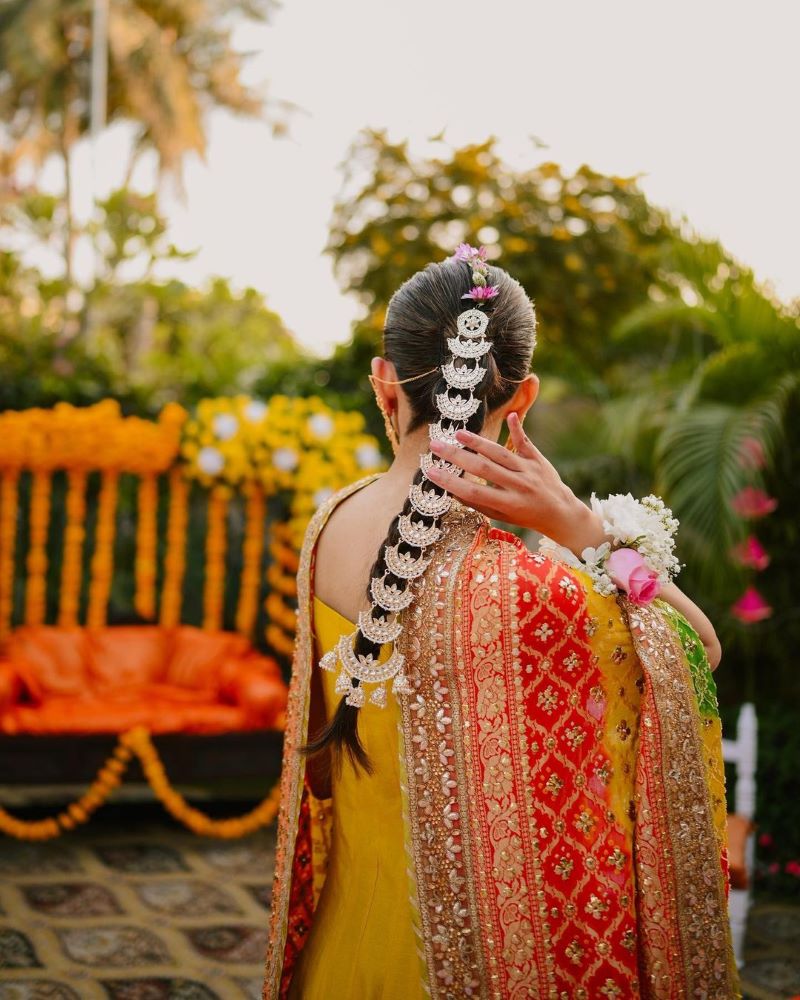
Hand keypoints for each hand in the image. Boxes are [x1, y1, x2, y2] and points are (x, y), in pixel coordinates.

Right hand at [426, 412, 606, 556]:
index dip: (451, 483)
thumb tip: (452, 489)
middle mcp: (519, 486)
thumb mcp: (501, 516)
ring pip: (501, 453)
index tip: (431, 472)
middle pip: (484, 469)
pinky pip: (525, 442)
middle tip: (436, 446)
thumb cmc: (524, 516)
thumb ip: (479, 503)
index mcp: (509, 504)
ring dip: (478, 442)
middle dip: (457, 457)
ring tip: (458, 434)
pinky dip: (517, 429)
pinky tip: (509, 415)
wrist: (560, 512)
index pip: (474, 492)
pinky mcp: (537, 459)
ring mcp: (530, 470)